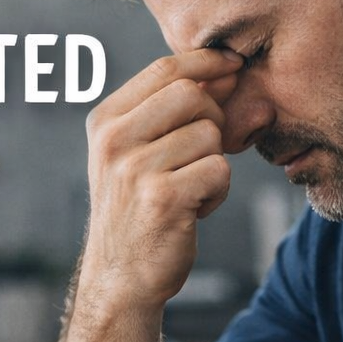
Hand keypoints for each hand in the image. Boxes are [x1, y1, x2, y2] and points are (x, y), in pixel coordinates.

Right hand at [79, 49, 242, 312]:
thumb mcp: (142, 155)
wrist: (120, 279)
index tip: (232, 67)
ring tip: (188, 191)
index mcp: (105, 122)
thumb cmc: (139, 211)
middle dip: (213, 119)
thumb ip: (181, 114)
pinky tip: (193, 211)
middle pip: (191, 94)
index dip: (206, 62)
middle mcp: (113, 141)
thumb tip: (237, 75)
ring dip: (213, 164)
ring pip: (209, 134)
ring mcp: (134, 169)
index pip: (164, 69)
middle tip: (200, 155)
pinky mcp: (162, 197)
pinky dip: (216, 193)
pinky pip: (219, 170)